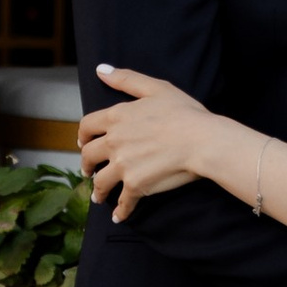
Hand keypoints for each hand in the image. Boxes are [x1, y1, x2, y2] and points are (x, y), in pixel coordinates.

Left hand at [79, 64, 216, 219]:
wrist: (202, 140)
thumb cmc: (185, 112)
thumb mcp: (156, 88)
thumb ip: (126, 79)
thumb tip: (101, 70)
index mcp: (116, 117)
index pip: (87, 126)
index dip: (83, 136)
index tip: (84, 144)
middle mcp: (114, 142)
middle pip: (89, 156)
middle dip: (87, 165)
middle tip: (89, 171)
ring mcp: (123, 166)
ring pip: (101, 182)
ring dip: (98, 191)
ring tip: (99, 197)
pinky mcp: (136, 186)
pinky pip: (123, 203)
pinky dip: (120, 211)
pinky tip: (119, 217)